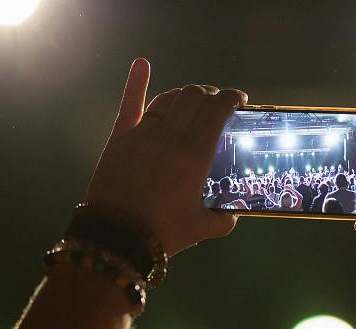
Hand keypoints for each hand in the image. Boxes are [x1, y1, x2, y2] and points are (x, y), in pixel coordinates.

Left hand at [85, 58, 247, 255]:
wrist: (117, 236)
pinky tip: (141, 64)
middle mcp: (172, 136)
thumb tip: (231, 214)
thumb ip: (222, 219)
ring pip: (169, 99)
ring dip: (185, 94)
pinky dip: (136, 82)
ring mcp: (143, 133)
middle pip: (194, 98)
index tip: (239, 100)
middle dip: (210, 94)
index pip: (217, 111)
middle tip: (217, 104)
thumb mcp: (202, 228)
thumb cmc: (163, 232)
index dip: (230, 99)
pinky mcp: (120, 138)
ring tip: (192, 100)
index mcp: (195, 154)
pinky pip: (130, 104)